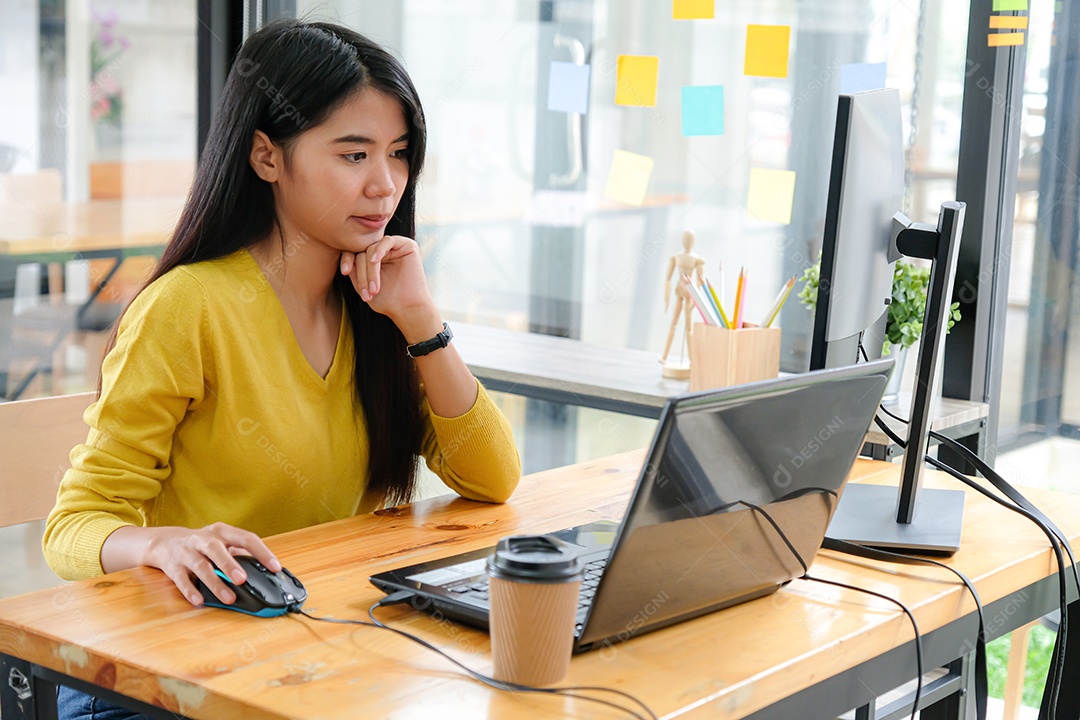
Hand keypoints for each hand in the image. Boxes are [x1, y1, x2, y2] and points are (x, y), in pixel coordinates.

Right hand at [140, 523, 280, 606]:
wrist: (164, 542)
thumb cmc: (201, 544)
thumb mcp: (222, 542)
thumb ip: (240, 553)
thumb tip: (264, 572)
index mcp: (222, 531)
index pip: (246, 538)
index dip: (262, 552)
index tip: (275, 567)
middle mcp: (203, 539)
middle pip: (216, 549)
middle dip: (229, 564)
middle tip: (242, 579)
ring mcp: (186, 552)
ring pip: (200, 566)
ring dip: (215, 582)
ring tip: (228, 597)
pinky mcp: (172, 566)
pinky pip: (181, 579)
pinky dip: (190, 590)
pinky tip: (199, 600)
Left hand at [340, 236, 441, 338]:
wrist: (407, 309)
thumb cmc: (386, 301)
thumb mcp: (362, 285)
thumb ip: (354, 270)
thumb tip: (345, 255)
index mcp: (371, 259)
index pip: (354, 252)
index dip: (347, 259)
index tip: (344, 272)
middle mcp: (382, 251)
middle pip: (362, 252)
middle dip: (362, 273)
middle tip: (366, 293)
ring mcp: (394, 247)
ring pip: (372, 249)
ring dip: (370, 270)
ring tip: (373, 289)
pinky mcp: (406, 245)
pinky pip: (387, 241)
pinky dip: (378, 251)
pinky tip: (375, 262)